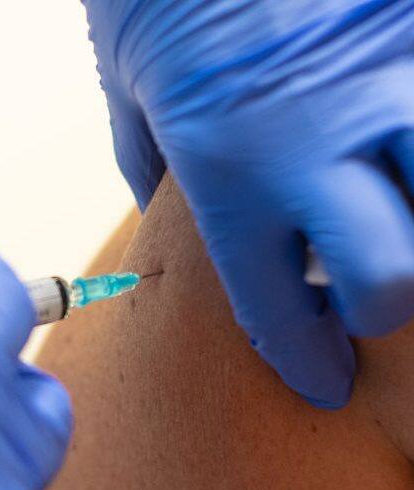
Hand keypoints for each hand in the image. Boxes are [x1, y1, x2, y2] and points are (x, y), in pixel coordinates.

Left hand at [85, 0, 413, 407]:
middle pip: (389, 282)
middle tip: (354, 298)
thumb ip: (151, 159)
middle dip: (375, 310)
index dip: (304, 358)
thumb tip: (162, 200)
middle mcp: (315, 141)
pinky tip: (392, 154)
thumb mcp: (129, 84)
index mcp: (227, 167)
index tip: (319, 376)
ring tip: (387, 223)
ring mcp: (385, 85)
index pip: (277, 308)